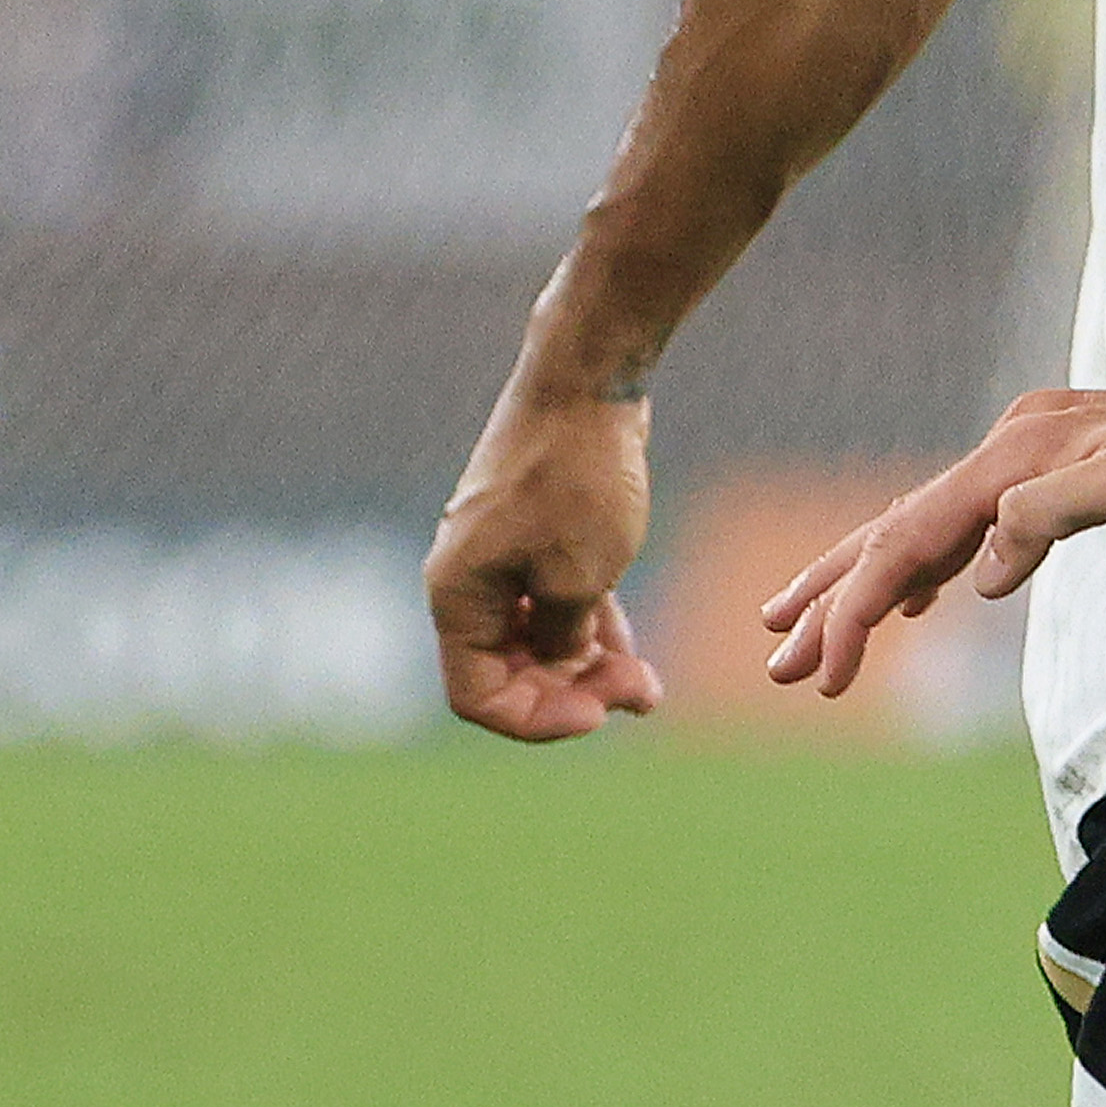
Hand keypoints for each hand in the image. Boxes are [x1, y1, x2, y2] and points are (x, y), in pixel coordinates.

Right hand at [429, 386, 662, 740]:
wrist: (585, 386)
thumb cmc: (578, 481)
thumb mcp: (581, 579)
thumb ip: (566, 639)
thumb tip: (564, 662)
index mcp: (456, 597)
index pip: (478, 697)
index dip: (537, 720)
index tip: (600, 714)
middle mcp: (465, 582)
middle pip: (508, 671)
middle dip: (573, 690)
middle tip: (643, 690)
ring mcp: (497, 559)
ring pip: (534, 640)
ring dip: (587, 667)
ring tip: (648, 683)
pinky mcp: (530, 539)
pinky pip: (550, 604)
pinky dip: (588, 629)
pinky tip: (632, 649)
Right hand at [758, 370, 1105, 698]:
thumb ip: (1055, 517)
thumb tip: (979, 570)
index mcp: (1020, 456)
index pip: (908, 538)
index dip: (854, 610)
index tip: (820, 676)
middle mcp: (1015, 449)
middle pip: (897, 530)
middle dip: (833, 601)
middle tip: (778, 665)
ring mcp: (1037, 460)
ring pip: (928, 527)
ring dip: (869, 585)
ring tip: (812, 633)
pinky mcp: (1065, 476)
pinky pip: (972, 526)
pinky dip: (932, 567)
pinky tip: (922, 597)